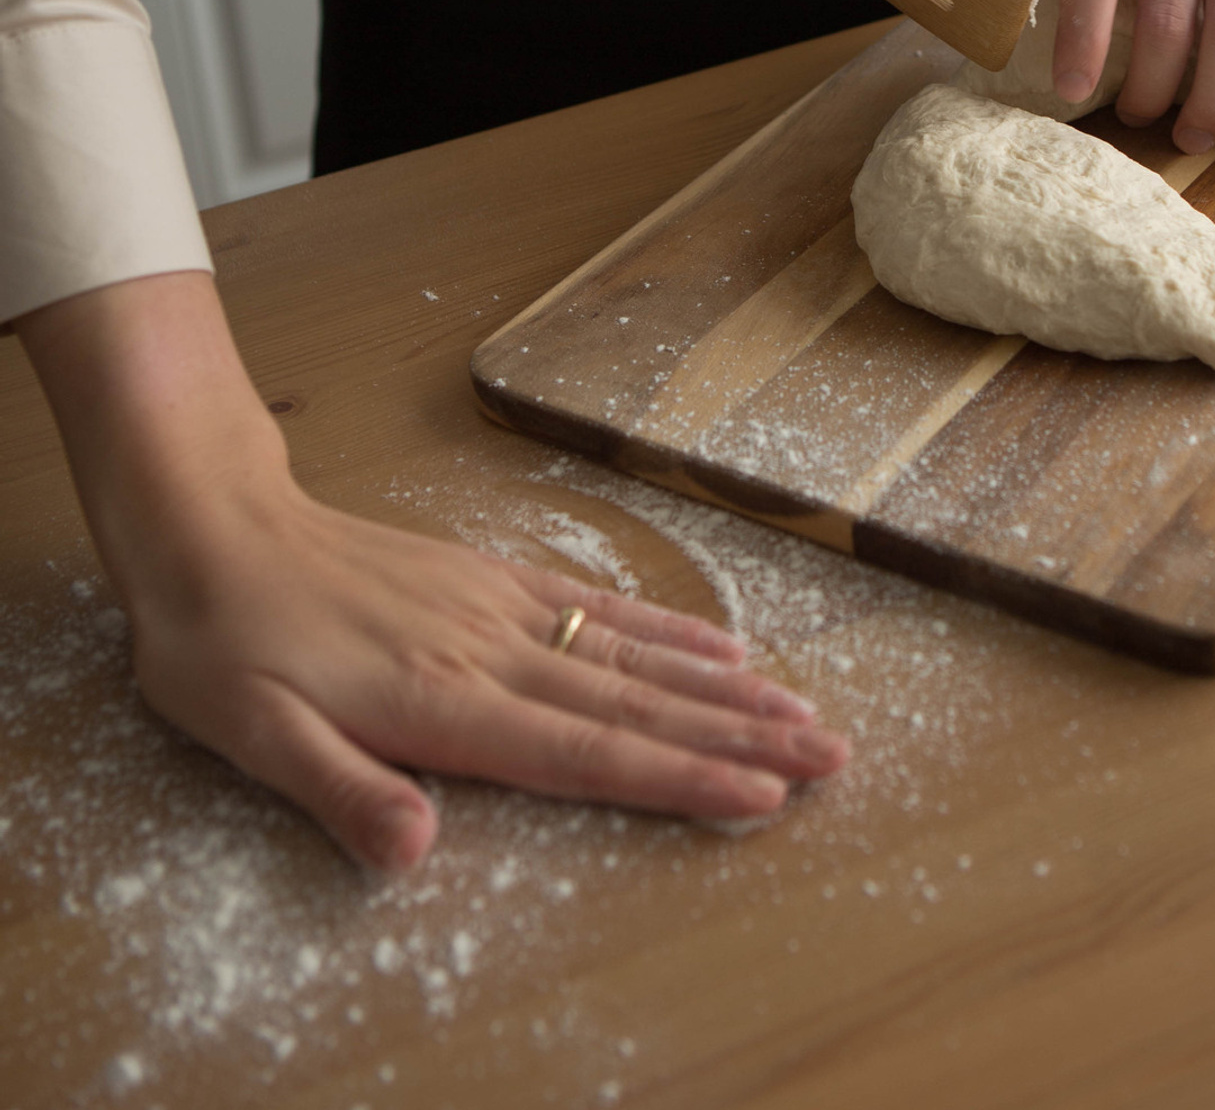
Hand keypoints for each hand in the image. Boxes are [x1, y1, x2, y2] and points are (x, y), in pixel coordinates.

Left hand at [127, 480, 842, 870]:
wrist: (217, 530)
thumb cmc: (225, 647)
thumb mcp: (250, 736)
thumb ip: (341, 789)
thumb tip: (419, 850)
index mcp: (444, 701)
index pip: (588, 752)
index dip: (681, 778)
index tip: (764, 797)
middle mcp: (496, 652)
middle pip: (641, 704)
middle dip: (742, 735)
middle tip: (831, 754)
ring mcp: (504, 608)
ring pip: (638, 657)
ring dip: (728, 689)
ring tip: (804, 710)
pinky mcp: (497, 580)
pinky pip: (602, 608)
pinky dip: (670, 632)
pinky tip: (721, 648)